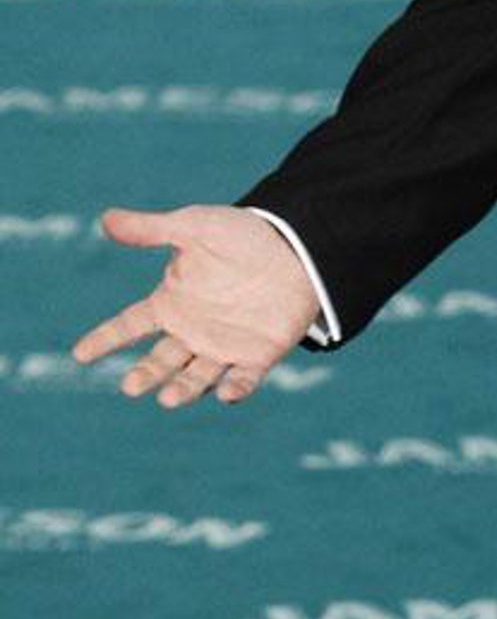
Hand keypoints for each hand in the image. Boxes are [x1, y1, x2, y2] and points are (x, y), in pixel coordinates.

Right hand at [71, 205, 319, 406]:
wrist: (296, 248)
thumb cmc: (240, 236)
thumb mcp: (194, 227)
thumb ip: (152, 229)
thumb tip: (106, 219)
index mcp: (171, 302)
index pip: (129, 325)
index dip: (105, 338)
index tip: (79, 355)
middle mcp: (192, 331)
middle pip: (160, 360)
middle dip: (146, 374)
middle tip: (131, 386)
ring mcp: (224, 346)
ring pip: (196, 376)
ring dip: (183, 388)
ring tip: (169, 399)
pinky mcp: (258, 355)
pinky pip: (243, 378)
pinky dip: (235, 389)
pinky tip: (226, 395)